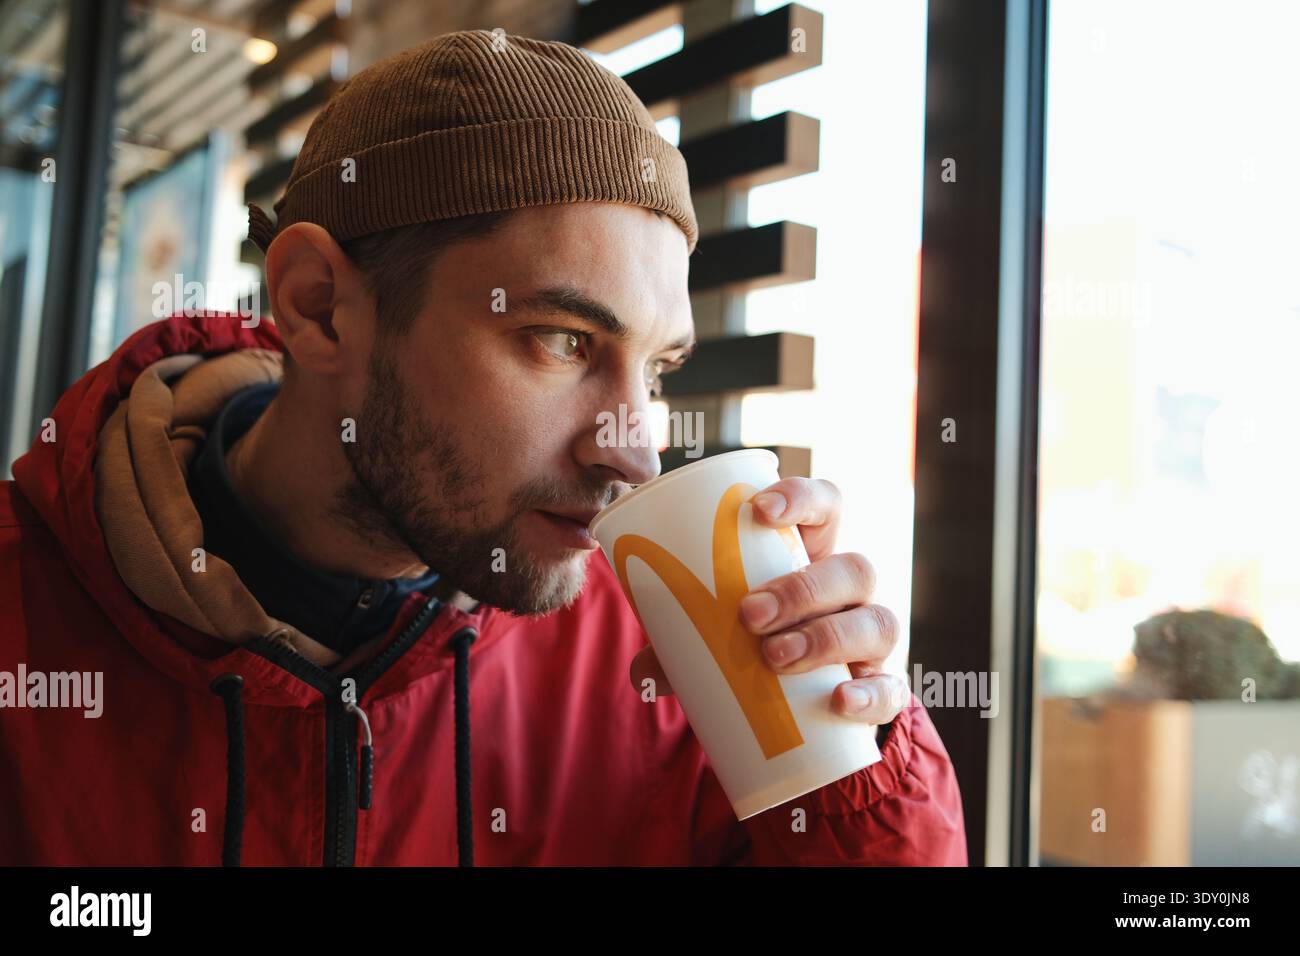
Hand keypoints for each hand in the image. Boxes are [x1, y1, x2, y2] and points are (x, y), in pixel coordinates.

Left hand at [629, 476, 911, 725]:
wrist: (805, 706)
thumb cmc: (753, 644)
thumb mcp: (717, 634)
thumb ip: (678, 647)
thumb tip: (640, 673)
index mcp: (814, 555)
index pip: (828, 505)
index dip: (803, 497)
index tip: (759, 509)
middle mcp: (852, 592)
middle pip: (853, 569)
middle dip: (801, 589)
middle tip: (749, 615)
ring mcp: (873, 638)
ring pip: (878, 622)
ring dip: (826, 637)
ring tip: (774, 658)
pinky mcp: (882, 686)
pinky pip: (892, 687)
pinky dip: (871, 695)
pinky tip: (840, 702)